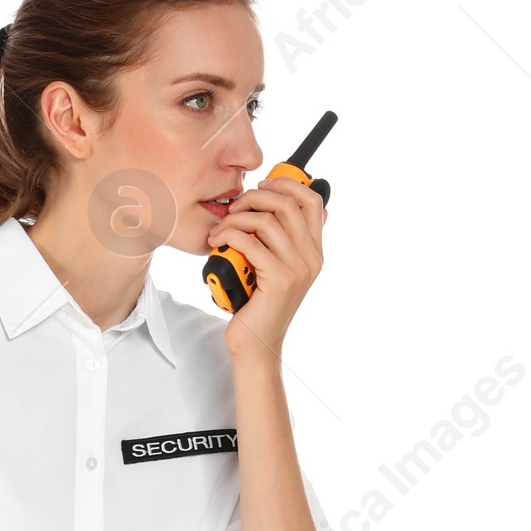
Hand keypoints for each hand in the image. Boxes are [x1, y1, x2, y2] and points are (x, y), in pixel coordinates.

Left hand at [207, 177, 325, 360]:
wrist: (256, 346)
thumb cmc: (259, 307)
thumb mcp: (276, 270)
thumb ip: (284, 244)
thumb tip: (284, 212)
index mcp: (314, 252)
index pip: (312, 201)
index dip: (287, 184)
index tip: (262, 185)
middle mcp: (310, 258)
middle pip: (288, 204)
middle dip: (256, 197)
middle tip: (234, 207)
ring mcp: (297, 269)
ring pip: (267, 221)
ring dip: (237, 218)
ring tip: (220, 229)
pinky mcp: (278, 280)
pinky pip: (250, 242)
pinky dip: (229, 236)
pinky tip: (216, 242)